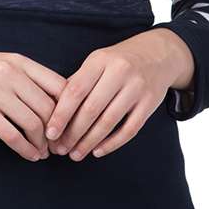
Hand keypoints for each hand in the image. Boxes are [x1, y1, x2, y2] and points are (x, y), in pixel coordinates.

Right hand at [0, 47, 68, 161]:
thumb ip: (23, 76)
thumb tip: (52, 100)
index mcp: (18, 61)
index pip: (59, 85)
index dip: (70, 109)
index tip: (71, 125)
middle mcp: (11, 74)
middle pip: (49, 108)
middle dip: (59, 132)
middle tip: (60, 146)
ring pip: (34, 124)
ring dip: (43, 144)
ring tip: (44, 153)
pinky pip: (12, 136)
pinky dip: (25, 149)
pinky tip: (29, 156)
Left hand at [44, 29, 193, 160]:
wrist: (158, 53)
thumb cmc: (118, 61)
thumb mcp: (97, 62)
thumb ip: (77, 82)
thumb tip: (53, 111)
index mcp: (100, 60)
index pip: (76, 90)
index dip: (61, 114)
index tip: (50, 133)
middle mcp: (119, 72)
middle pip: (91, 109)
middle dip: (73, 133)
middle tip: (60, 149)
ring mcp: (137, 88)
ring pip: (109, 121)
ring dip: (89, 142)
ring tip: (76, 154)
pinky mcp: (150, 103)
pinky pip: (129, 129)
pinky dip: (112, 143)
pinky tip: (98, 151)